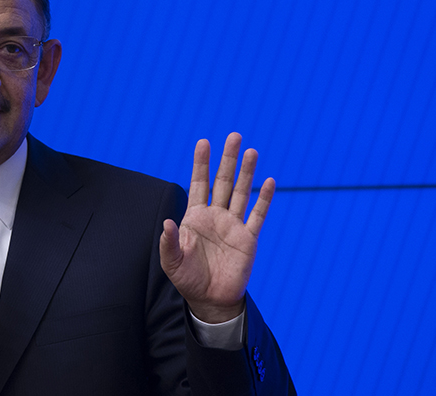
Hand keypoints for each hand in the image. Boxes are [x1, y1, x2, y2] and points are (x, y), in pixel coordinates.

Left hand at [159, 132, 274, 322]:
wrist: (210, 300)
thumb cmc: (188, 279)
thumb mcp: (172, 262)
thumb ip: (168, 242)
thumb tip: (166, 222)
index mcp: (195, 217)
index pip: (199, 183)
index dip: (201, 164)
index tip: (203, 142)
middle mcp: (216, 216)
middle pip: (224, 182)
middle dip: (228, 159)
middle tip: (234, 136)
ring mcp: (233, 226)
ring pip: (242, 193)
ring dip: (247, 172)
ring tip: (251, 151)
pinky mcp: (248, 239)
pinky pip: (258, 216)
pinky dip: (264, 199)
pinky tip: (268, 182)